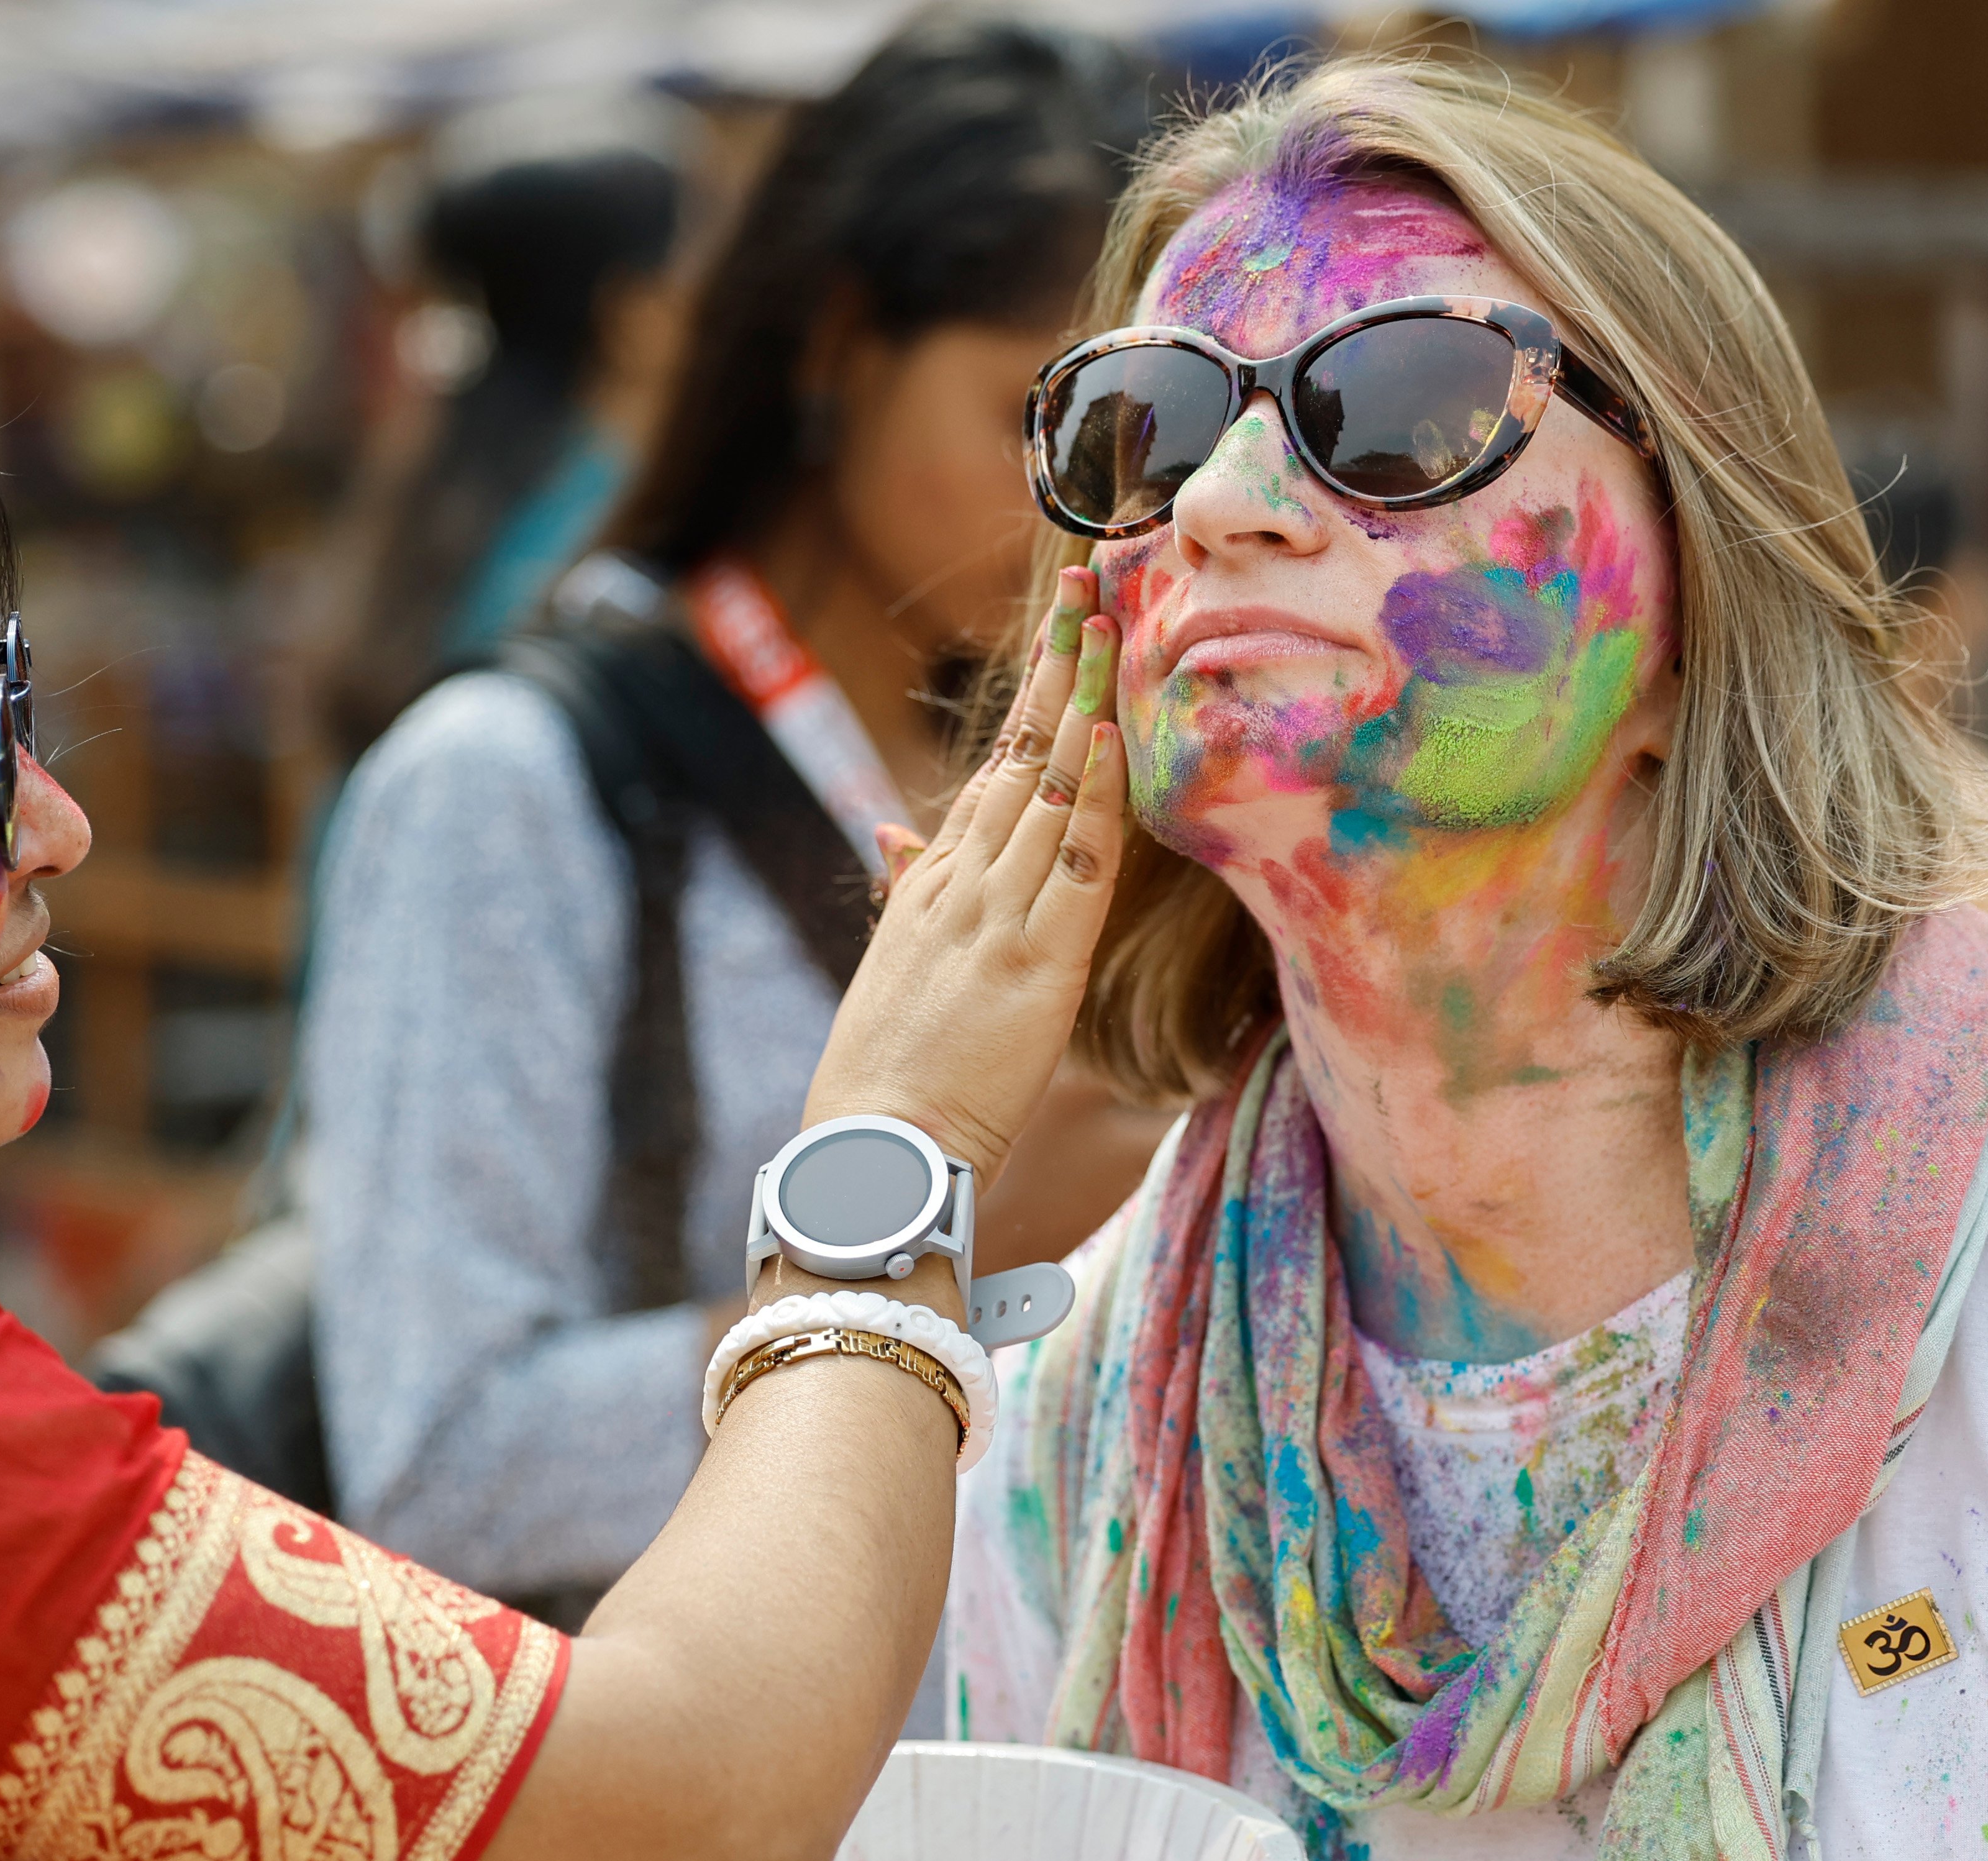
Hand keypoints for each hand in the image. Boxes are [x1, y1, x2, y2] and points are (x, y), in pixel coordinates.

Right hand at [809, 565, 1126, 1183]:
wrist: (873, 1152)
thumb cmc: (883, 1076)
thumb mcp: (889, 966)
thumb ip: (903, 893)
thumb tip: (895, 834)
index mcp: (932, 883)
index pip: (994, 768)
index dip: (1032, 694)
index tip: (1059, 628)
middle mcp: (961, 881)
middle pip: (1021, 752)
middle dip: (1057, 665)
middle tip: (1089, 581)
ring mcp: (996, 914)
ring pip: (1048, 788)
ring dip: (1084, 703)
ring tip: (1111, 622)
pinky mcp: (1034, 959)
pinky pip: (1075, 862)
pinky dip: (1096, 796)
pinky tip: (1114, 738)